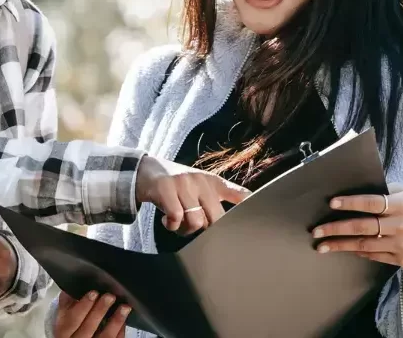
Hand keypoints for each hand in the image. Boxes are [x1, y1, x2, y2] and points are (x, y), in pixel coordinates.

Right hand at [54, 290, 130, 337]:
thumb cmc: (70, 327)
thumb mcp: (64, 315)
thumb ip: (67, 302)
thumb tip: (71, 288)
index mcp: (64, 331)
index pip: (72, 319)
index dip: (83, 306)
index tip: (93, 293)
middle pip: (88, 328)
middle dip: (100, 310)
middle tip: (110, 296)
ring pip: (104, 337)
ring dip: (115, 321)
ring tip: (124, 307)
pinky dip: (120, 331)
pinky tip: (124, 321)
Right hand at [134, 155, 250, 234]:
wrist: (145, 171)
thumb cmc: (178, 184)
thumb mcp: (203, 185)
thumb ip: (225, 195)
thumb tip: (249, 201)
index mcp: (213, 182)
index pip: (238, 194)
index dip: (250, 207)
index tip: (257, 220)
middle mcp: (201, 181)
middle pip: (216, 218)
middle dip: (205, 229)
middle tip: (192, 227)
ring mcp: (184, 183)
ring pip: (195, 221)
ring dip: (184, 230)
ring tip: (177, 223)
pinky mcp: (166, 188)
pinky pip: (176, 217)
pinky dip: (170, 225)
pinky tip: (166, 220)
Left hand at [311, 183, 402, 266]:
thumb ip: (382, 191)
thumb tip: (352, 191)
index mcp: (401, 204)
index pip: (371, 203)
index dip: (351, 203)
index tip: (331, 203)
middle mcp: (401, 225)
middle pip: (362, 227)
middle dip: (336, 229)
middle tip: (316, 231)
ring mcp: (401, 244)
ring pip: (364, 245)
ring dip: (340, 245)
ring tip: (322, 246)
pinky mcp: (402, 259)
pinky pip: (374, 255)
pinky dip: (359, 252)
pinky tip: (346, 249)